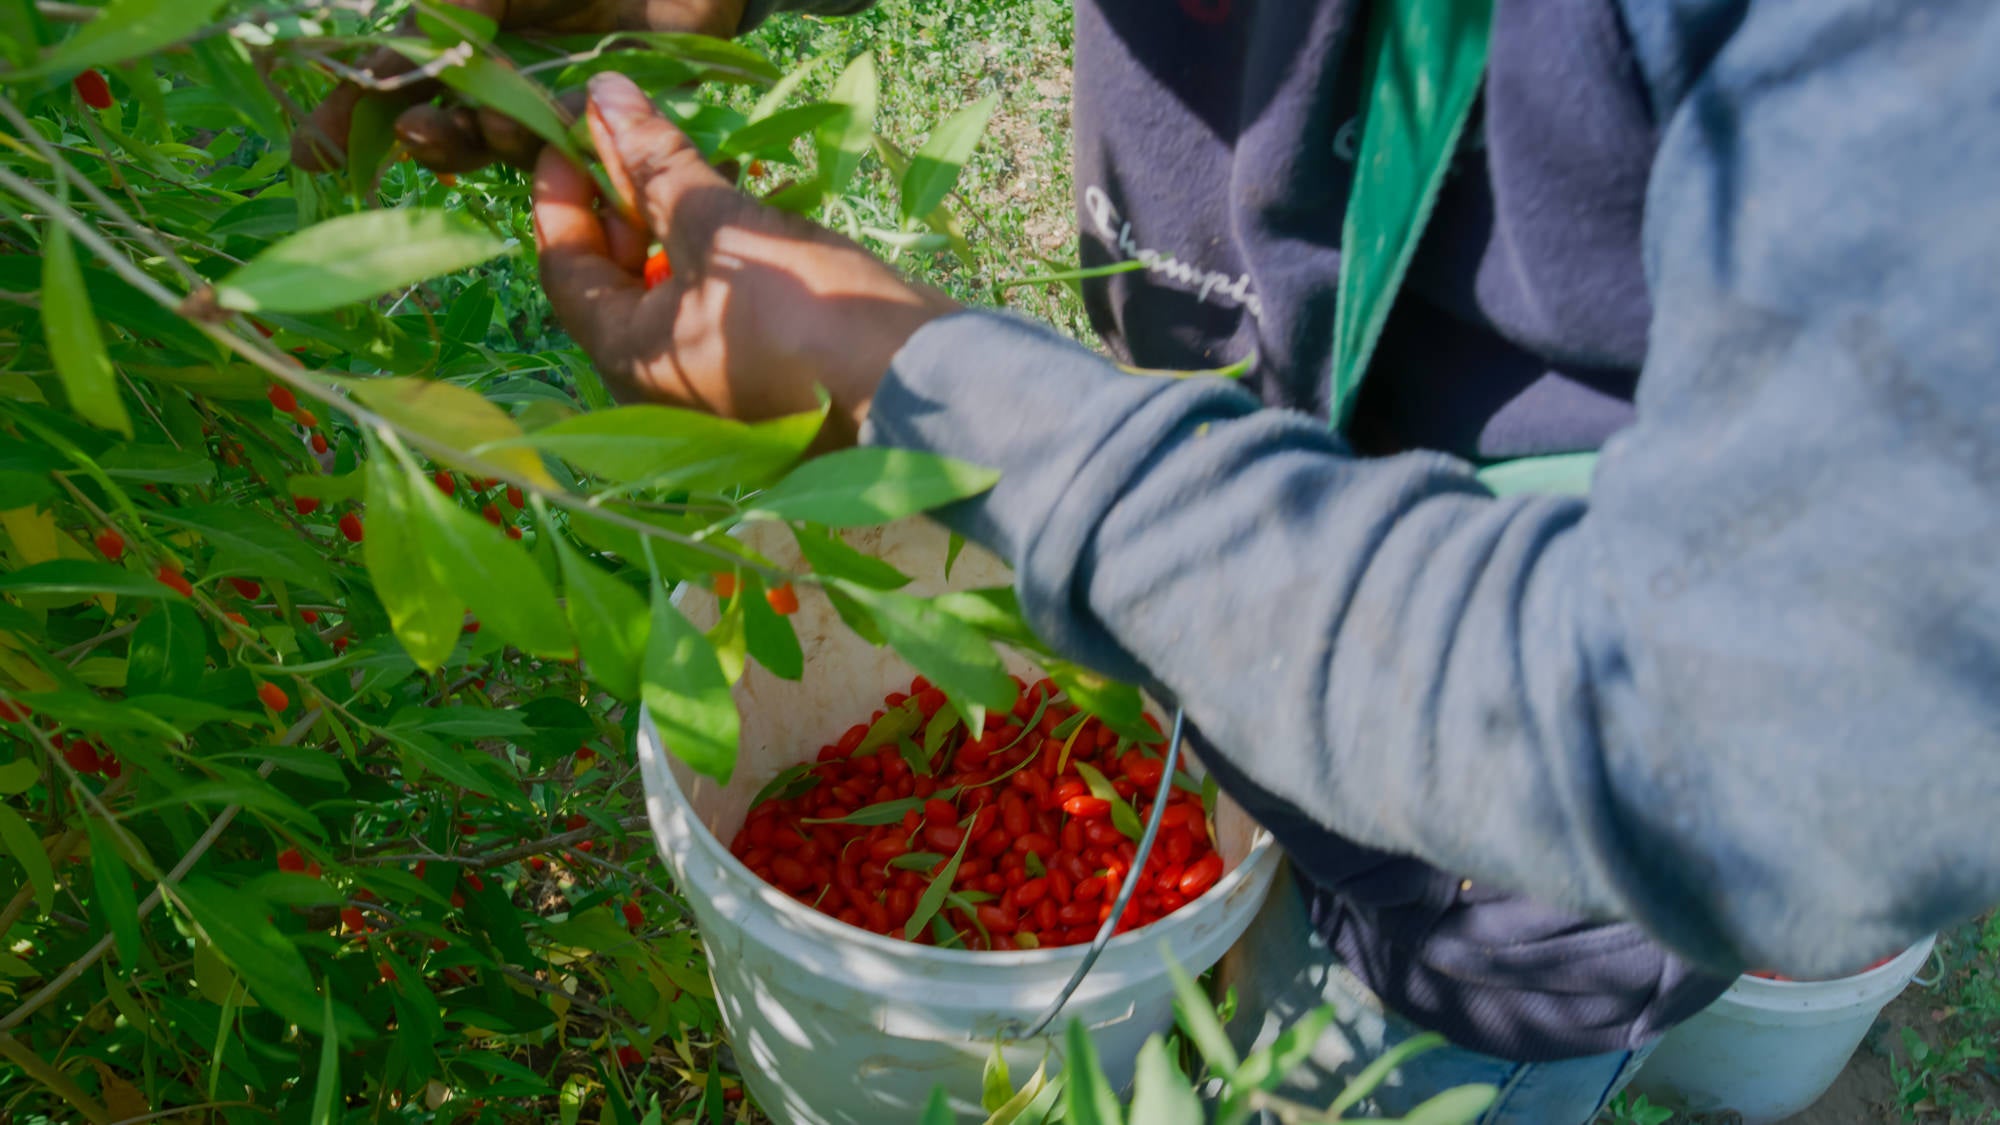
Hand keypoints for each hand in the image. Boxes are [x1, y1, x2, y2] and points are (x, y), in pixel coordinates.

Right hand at [292, 0, 745, 173]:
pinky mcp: (616, 127)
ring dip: (490, 138)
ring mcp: (556, 108)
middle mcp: (502, 84)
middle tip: (416, 132)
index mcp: (463, 43)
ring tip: (491, 117)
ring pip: (507, 149)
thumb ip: (449, 8)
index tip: (310, 155)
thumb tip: (400, 61)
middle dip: (424, 138)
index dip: (350, 122)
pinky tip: (562, 116)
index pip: (392, 88)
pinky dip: (564, 137)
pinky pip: (582, 148)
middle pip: (445, 131)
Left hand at [530, 73, 954, 445]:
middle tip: (634, 144)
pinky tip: (742, 212)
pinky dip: (716, 262)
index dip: (561, 195)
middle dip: (622, 209)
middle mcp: (660, 388)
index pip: (566, 270)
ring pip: (669, 296)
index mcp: (631, 360)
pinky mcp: (763, 381)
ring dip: (673, 228)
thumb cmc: (806, 312)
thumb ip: (658, 164)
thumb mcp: (725, 226)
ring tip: (693, 168)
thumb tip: (605, 98)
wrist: (918, 384)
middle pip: (616, 285)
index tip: (570, 134)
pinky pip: (716, 312)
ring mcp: (714, 390)